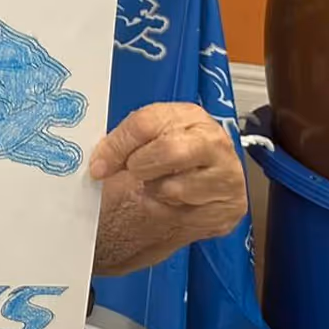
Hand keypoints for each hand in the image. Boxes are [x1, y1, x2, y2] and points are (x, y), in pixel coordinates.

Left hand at [88, 103, 247, 274]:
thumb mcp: (145, 143)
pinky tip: (173, 204)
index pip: (146, 123)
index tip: (99, 166)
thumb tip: (97, 158)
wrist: (195, 196)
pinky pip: (188, 213)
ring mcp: (227, 173)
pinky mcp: (230, 205)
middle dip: (140, 167)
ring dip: (155, 192)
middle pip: (168, 150)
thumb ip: (123, 143)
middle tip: (132, 175)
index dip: (117, 146)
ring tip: (156, 187)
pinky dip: (170, 212)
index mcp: (188, 115)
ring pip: (176, 187)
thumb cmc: (164, 163)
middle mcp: (213, 140)